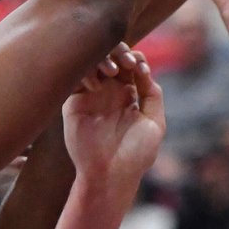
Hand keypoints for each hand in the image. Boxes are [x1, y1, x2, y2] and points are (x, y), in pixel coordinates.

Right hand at [63, 57, 164, 183]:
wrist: (112, 175)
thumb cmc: (137, 154)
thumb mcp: (155, 123)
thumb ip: (152, 94)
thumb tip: (142, 68)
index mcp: (128, 94)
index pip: (130, 63)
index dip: (135, 58)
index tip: (140, 67)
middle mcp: (108, 92)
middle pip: (112, 57)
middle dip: (120, 53)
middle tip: (128, 62)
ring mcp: (90, 96)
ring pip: (92, 63)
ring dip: (104, 59)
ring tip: (113, 70)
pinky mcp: (73, 103)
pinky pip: (75, 78)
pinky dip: (85, 73)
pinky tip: (98, 85)